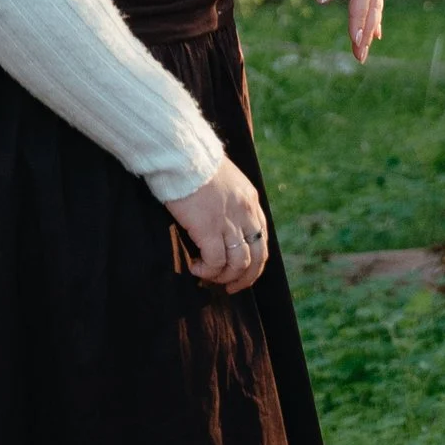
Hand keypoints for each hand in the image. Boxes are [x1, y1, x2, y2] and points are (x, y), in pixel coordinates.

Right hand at [165, 157, 272, 291]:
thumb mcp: (224, 181)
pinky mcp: (209, 229)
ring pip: (238, 262)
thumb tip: (222, 220)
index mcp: (250, 201)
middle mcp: (245, 213)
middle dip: (246, 277)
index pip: (262, 239)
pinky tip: (196, 269)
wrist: (182, 155)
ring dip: (224, 276)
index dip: (254, 261)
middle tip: (231, 288)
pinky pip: (216, 261)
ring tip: (208, 277)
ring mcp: (229, 221)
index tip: (242, 272)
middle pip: (257, 256)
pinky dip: (208, 271)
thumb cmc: (194, 165)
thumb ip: (229, 201)